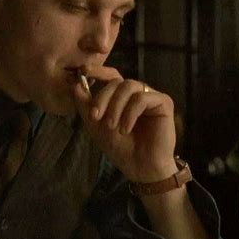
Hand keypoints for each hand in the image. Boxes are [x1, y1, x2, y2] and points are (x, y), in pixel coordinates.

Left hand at [73, 65, 176, 182]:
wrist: (140, 168)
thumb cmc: (120, 148)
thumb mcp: (95, 125)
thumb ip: (85, 104)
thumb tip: (75, 83)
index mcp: (122, 96)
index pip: (111, 75)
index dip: (98, 71)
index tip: (84, 72)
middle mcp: (137, 92)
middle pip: (116, 81)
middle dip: (102, 98)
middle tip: (95, 117)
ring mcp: (150, 96)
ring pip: (128, 86)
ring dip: (115, 106)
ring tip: (112, 127)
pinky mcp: (163, 103)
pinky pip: (142, 98)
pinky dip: (130, 113)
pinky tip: (126, 129)